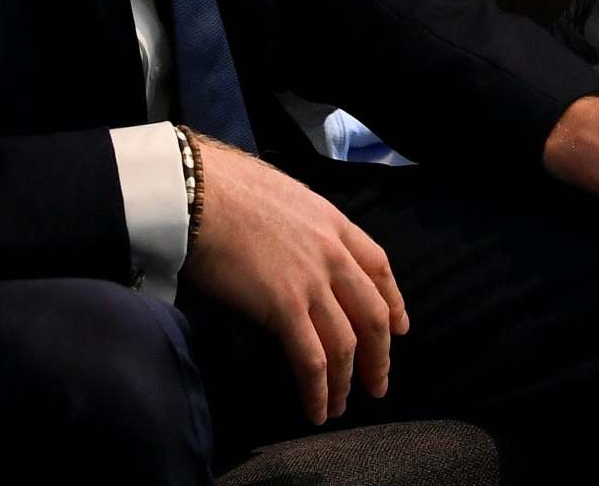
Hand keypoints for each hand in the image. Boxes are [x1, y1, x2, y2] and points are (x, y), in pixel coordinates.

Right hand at [180, 137, 408, 426]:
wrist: (198, 191)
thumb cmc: (227, 189)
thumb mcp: (286, 197)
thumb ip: (303, 225)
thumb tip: (293, 246)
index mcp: (335, 223)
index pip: (379, 268)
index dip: (393, 301)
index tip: (399, 328)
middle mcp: (334, 254)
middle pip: (372, 313)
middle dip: (380, 354)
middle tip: (379, 383)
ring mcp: (313, 282)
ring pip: (346, 343)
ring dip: (347, 381)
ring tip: (342, 407)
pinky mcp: (285, 307)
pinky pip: (312, 359)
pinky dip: (318, 390)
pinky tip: (316, 409)